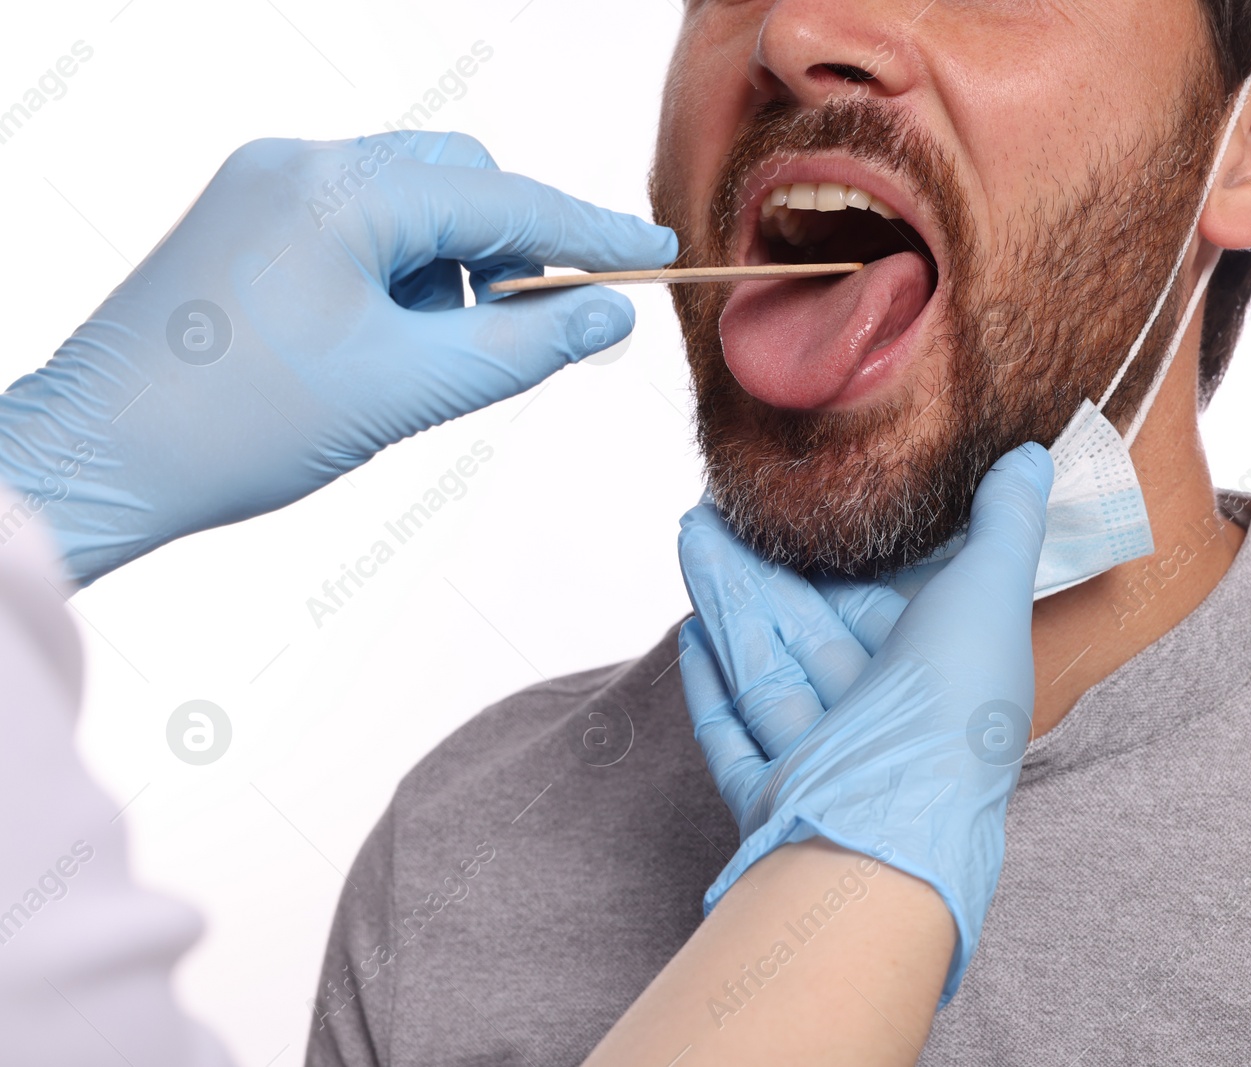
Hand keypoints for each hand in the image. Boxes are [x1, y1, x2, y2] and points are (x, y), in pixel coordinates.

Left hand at [0, 131, 676, 584]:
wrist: (97, 457)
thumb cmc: (238, 427)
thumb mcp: (409, 389)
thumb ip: (527, 345)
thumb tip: (608, 314)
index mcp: (342, 191)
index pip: (504, 200)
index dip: (589, 230)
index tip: (652, 249)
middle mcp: (300, 164)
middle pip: (458, 180)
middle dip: (513, 248)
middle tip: (544, 325)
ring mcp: (265, 186)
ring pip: (409, 201)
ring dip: (453, 265)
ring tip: (438, 353)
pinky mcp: (245, 220)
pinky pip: (357, 223)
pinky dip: (400, 271)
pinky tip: (390, 340)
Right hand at [676, 443, 1052, 1005]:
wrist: (887, 824)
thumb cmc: (951, 706)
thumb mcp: (992, 588)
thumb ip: (1007, 521)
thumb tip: (1034, 456)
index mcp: (933, 669)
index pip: (877, 599)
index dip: (839, 551)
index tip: (801, 504)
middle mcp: (880, 715)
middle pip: (805, 626)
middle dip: (758, 568)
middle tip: (714, 511)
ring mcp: (822, 757)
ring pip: (763, 665)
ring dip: (725, 602)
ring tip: (689, 536)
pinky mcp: (772, 791)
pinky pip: (734, 732)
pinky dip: (711, 685)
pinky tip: (692, 634)